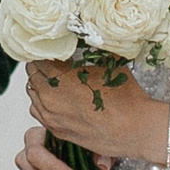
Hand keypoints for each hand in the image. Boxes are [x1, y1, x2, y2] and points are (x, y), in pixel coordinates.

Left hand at [24, 59, 159, 162]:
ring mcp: (51, 117)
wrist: (137, 129)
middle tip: (50, 60)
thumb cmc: (126, 98)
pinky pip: (39, 112)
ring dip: (40, 85)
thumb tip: (85, 38)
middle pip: (32, 75)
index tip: (50, 48)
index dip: (43, 51)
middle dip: (40, 66)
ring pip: (33, 94)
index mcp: (58, 77)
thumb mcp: (109, 62)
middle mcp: (49, 98)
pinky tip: (58, 99)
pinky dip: (43, 103)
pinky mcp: (57, 131)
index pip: (37, 58)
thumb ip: (91, 49)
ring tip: (54, 79)